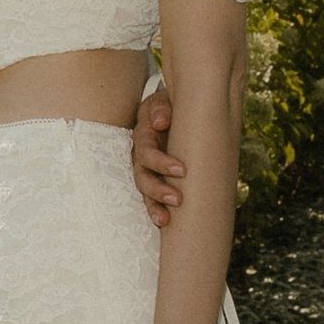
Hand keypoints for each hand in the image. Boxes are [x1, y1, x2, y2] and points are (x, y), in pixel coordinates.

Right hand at [129, 87, 184, 228]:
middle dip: (158, 189)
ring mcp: (147, 169)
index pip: (147, 151)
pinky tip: (164, 224)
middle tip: (177, 199)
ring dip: (153, 206)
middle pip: (142, 175)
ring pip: (144, 191)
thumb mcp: (166, 99)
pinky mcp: (156, 179)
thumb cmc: (174, 104)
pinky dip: (156, 211)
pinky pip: (152, 198)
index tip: (182, 170)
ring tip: (164, 219)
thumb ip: (162, 107)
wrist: (181, 108)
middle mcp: (142, 154)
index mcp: (145, 134)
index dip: (161, 162)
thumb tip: (160, 123)